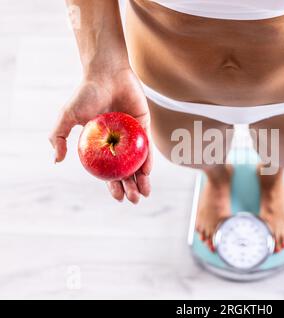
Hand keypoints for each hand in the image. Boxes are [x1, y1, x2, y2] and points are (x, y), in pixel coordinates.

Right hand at [49, 68, 151, 203]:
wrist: (106, 73)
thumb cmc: (86, 93)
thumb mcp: (67, 116)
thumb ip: (58, 137)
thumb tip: (56, 160)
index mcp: (101, 145)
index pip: (109, 171)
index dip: (113, 186)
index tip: (119, 198)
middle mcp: (117, 143)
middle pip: (126, 170)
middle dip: (130, 187)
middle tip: (134, 199)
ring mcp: (131, 136)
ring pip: (138, 162)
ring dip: (142, 179)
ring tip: (144, 194)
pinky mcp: (144, 126)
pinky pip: (147, 147)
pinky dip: (148, 160)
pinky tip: (148, 173)